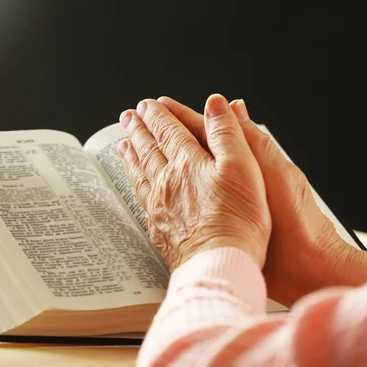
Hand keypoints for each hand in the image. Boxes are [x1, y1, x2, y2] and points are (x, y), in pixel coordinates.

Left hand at [118, 94, 270, 270]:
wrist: (218, 262)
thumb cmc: (237, 218)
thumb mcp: (242, 166)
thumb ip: (226, 132)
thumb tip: (215, 103)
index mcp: (188, 163)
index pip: (169, 131)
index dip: (158, 115)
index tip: (148, 104)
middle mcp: (168, 181)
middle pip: (149, 148)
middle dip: (139, 129)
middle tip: (128, 116)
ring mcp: (160, 206)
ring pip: (141, 173)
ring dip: (132, 155)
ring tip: (124, 145)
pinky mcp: (160, 229)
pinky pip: (140, 198)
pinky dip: (135, 184)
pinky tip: (135, 184)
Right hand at [158, 96, 366, 305]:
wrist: (304, 266)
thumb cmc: (298, 223)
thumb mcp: (277, 174)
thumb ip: (254, 141)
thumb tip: (233, 106)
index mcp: (246, 160)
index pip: (207, 129)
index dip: (181, 117)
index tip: (158, 107)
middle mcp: (232, 179)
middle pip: (191, 149)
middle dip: (164, 135)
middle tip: (140, 120)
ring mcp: (224, 201)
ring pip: (185, 176)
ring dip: (162, 162)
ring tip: (139, 150)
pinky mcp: (220, 224)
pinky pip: (186, 203)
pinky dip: (168, 193)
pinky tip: (157, 189)